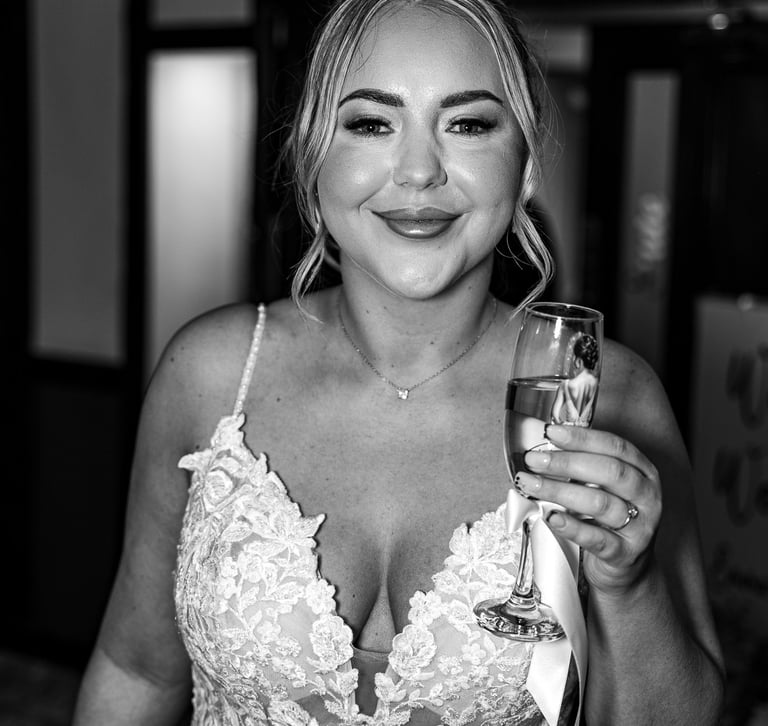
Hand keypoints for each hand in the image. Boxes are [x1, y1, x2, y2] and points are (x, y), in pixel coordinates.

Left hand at [513, 423, 661, 594]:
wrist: (627, 567)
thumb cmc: (609, 519)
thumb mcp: (603, 488)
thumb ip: (583, 467)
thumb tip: (545, 447)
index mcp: (643, 472)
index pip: (614, 446)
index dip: (582, 438)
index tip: (551, 432)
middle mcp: (647, 496)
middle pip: (609, 471)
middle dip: (566, 462)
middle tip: (534, 460)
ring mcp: (640, 526)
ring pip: (600, 503)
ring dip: (560, 491)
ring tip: (531, 485)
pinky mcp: (626, 553)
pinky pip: (597, 538)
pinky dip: (571, 526)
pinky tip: (551, 517)